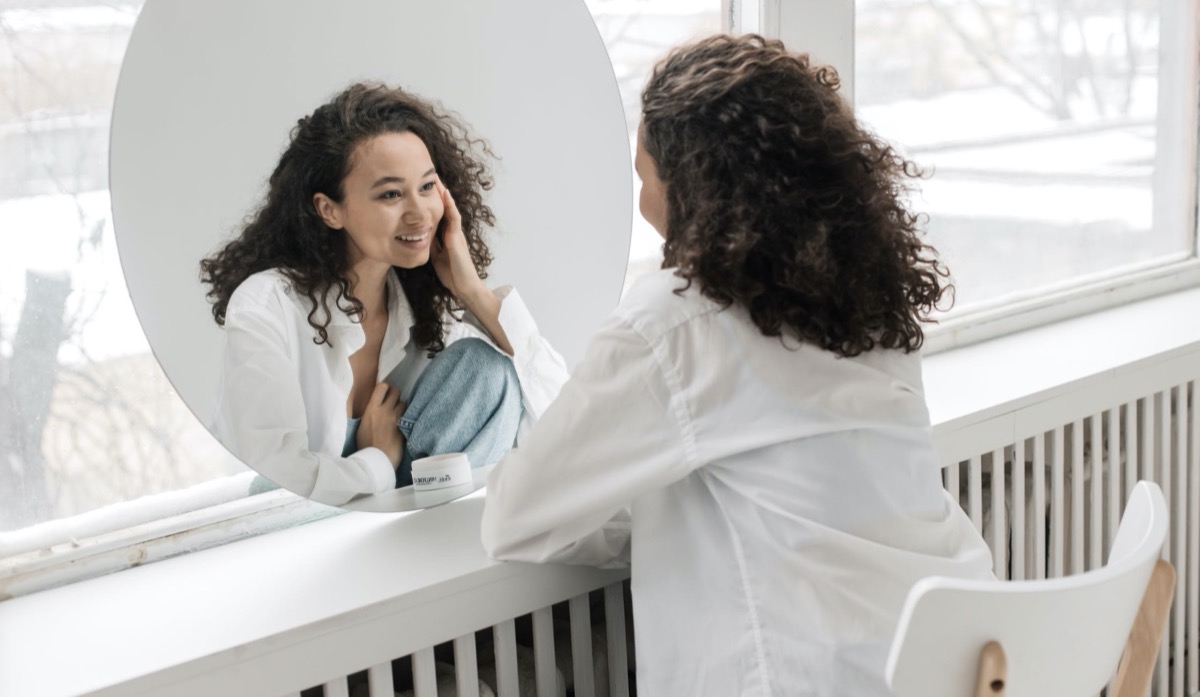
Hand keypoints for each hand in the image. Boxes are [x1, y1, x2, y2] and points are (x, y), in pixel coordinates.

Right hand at [356, 382, 405, 469]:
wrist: (376, 461)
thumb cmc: (365, 446)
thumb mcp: (362, 426)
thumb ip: (370, 413)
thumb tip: (375, 407)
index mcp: (371, 409)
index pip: (382, 387)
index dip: (385, 388)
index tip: (385, 392)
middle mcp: (385, 410)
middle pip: (396, 391)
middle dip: (395, 395)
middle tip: (393, 402)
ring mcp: (396, 418)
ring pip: (404, 403)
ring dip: (401, 406)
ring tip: (397, 414)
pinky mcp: (404, 427)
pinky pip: (407, 416)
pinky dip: (406, 417)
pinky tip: (403, 423)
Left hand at [431, 180, 486, 302]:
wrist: (464, 287)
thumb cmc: (452, 274)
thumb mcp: (436, 256)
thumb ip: (431, 244)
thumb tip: (419, 235)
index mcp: (446, 236)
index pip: (438, 214)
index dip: (431, 201)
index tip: (422, 187)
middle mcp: (452, 231)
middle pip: (444, 207)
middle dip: (437, 192)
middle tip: (428, 175)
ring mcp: (456, 233)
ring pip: (449, 208)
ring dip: (443, 193)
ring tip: (436, 178)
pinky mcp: (458, 238)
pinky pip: (454, 218)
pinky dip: (449, 205)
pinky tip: (445, 194)